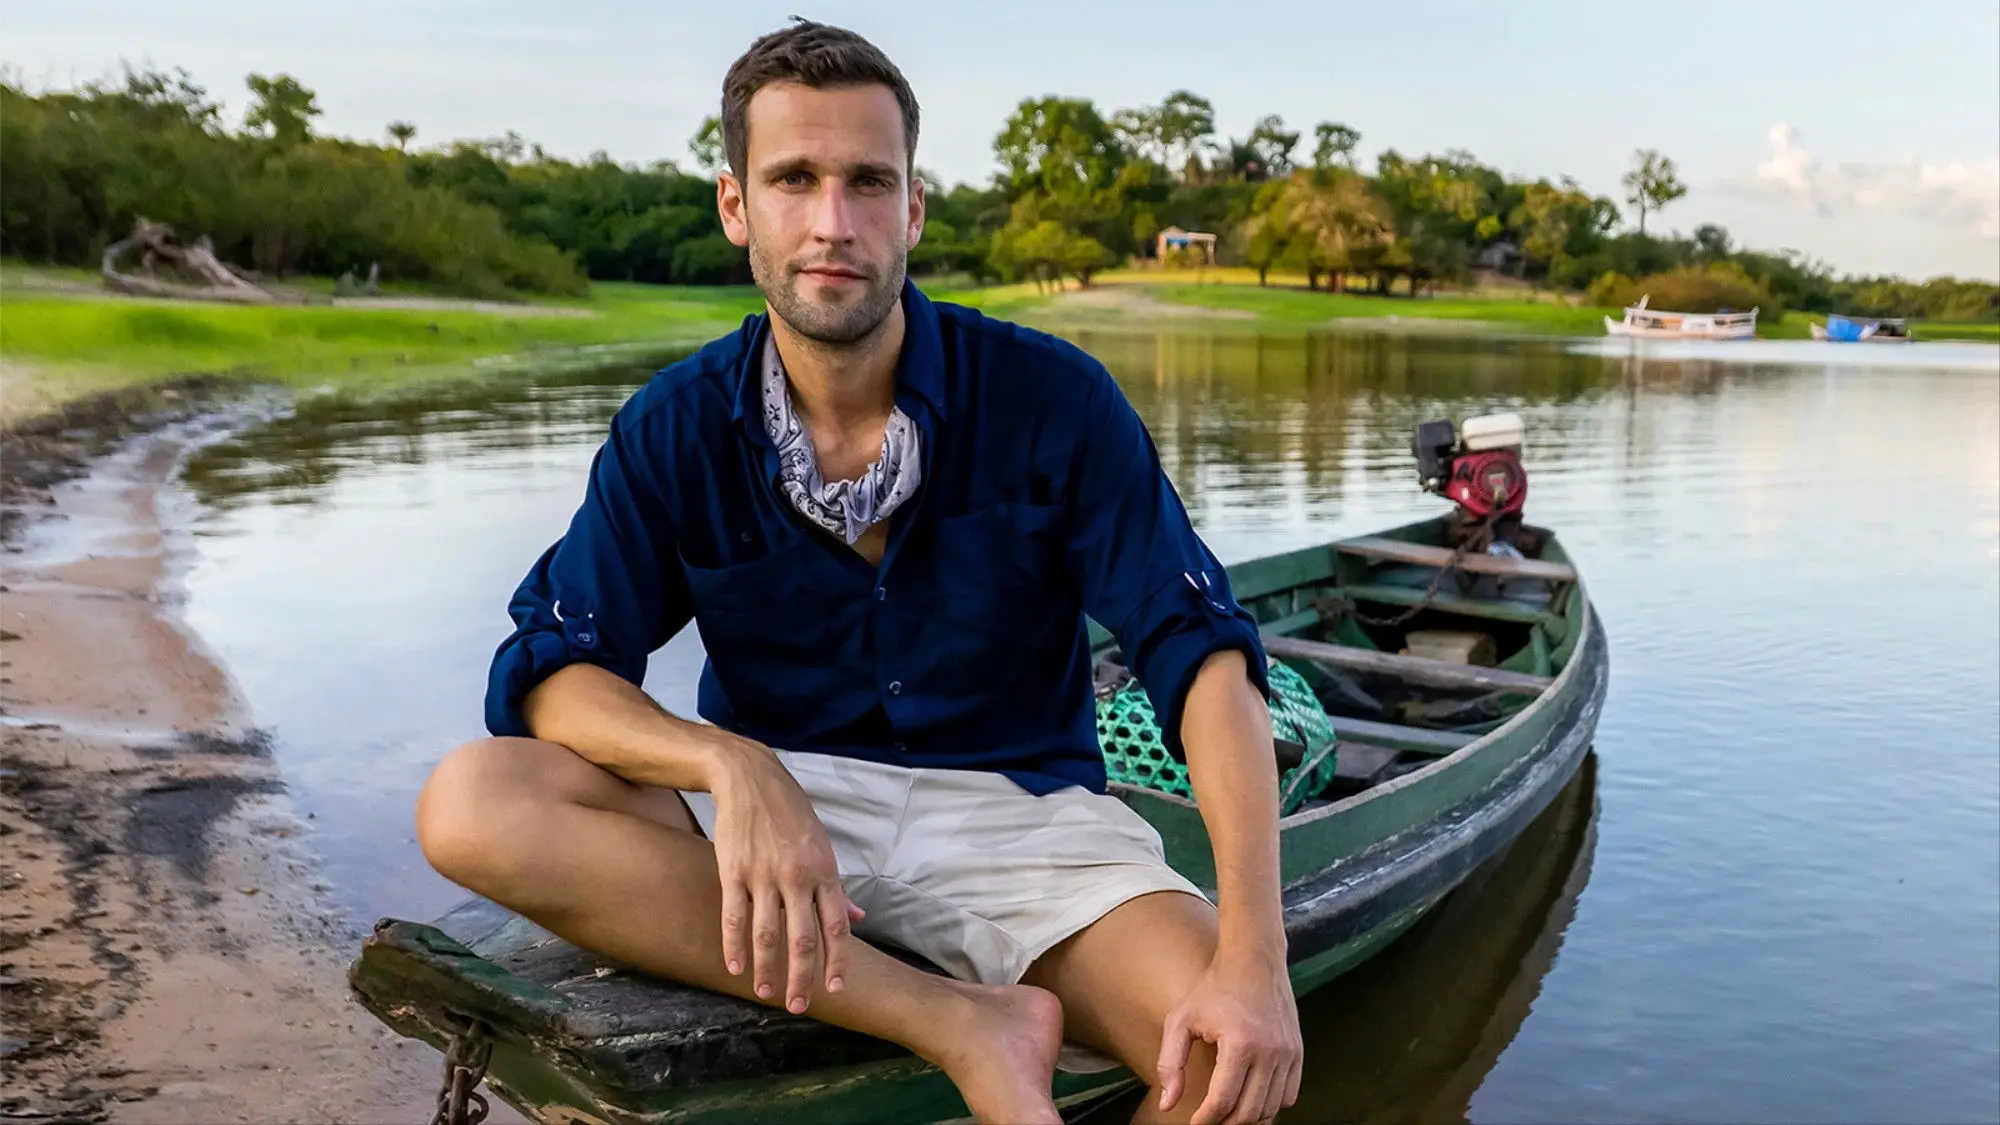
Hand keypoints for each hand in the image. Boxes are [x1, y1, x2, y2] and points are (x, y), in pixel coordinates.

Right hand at [707, 740, 862, 1014]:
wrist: (750, 779)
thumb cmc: (791, 813)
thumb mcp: (822, 844)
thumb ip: (837, 886)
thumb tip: (859, 917)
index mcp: (824, 870)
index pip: (837, 925)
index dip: (837, 960)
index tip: (836, 988)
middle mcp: (797, 875)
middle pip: (803, 937)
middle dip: (802, 976)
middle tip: (799, 1006)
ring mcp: (763, 874)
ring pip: (767, 933)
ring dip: (767, 969)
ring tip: (765, 993)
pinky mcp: (732, 871)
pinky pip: (734, 916)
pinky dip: (735, 946)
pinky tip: (736, 968)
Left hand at [1157, 952, 1301, 1123]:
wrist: (1253, 960)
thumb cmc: (1213, 988)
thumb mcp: (1180, 1020)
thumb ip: (1170, 1063)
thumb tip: (1166, 1105)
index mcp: (1240, 1043)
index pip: (1223, 1101)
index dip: (1205, 1120)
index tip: (1194, 1124)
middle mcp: (1270, 1051)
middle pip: (1249, 1111)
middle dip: (1226, 1123)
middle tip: (1209, 1120)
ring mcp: (1288, 1052)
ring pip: (1271, 1108)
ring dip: (1248, 1117)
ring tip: (1227, 1113)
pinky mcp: (1297, 1051)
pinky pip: (1288, 1095)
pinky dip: (1270, 1105)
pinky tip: (1250, 1098)